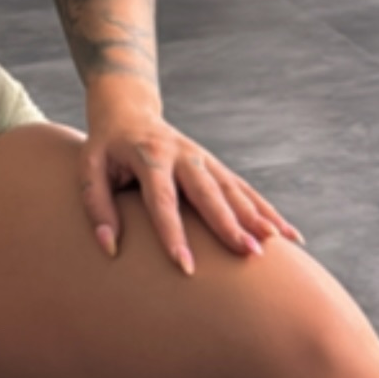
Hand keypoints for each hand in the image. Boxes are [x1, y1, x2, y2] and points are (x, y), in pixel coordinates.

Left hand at [77, 84, 303, 275]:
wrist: (128, 111)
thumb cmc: (105, 149)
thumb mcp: (89, 169)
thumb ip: (97, 207)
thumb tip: (109, 248)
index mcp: (148, 156)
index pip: (162, 200)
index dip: (173, 234)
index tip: (185, 266)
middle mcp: (182, 155)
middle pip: (208, 193)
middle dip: (229, 225)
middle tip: (248, 254)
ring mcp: (203, 159)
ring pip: (233, 190)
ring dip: (256, 218)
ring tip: (274, 246)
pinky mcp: (215, 166)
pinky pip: (245, 190)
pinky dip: (267, 212)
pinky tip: (289, 235)